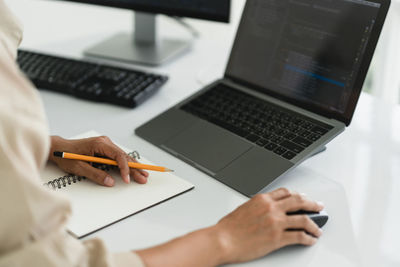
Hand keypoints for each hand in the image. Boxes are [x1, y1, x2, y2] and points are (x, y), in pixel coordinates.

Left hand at [48, 135, 148, 186]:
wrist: (58, 148)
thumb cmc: (66, 156)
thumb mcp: (79, 168)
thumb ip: (96, 175)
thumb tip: (110, 182)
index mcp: (99, 144)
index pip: (118, 156)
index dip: (125, 168)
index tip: (127, 178)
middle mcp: (105, 142)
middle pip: (124, 156)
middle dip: (134, 168)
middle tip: (144, 176)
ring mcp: (105, 145)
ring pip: (123, 156)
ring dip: (132, 166)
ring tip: (143, 174)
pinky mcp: (105, 149)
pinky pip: (118, 157)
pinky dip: (126, 164)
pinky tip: (134, 169)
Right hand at [135, 188, 323, 266]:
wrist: (223, 239)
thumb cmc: (228, 227)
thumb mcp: (244, 208)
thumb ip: (258, 207)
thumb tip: (265, 210)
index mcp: (262, 199)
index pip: (285, 193)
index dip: (297, 195)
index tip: (303, 198)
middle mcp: (271, 208)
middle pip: (299, 201)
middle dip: (312, 204)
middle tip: (318, 207)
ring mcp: (276, 223)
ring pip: (303, 219)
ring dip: (314, 224)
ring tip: (318, 228)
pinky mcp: (278, 238)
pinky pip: (299, 237)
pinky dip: (309, 238)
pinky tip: (311, 240)